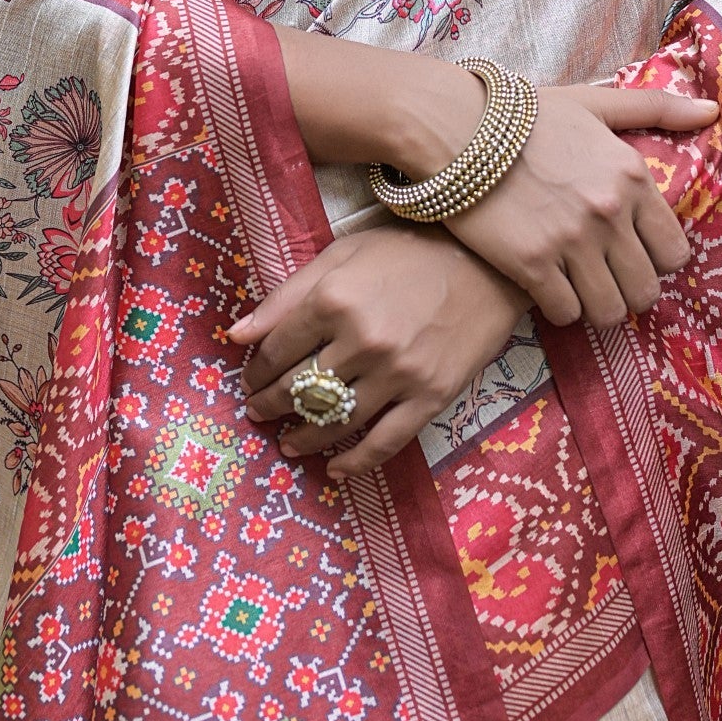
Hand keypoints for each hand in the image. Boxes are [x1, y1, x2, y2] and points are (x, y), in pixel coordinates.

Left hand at [228, 227, 527, 478]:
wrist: (486, 265)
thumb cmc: (408, 252)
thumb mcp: (343, 255)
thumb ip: (287, 295)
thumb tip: (235, 335)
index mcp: (334, 299)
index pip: (277, 349)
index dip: (256, 369)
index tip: (250, 378)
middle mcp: (362, 340)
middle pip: (299, 389)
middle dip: (270, 404)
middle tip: (258, 412)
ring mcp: (397, 373)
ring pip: (335, 421)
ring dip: (304, 438)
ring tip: (288, 442)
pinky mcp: (429, 397)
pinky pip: (383, 442)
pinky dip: (355, 462)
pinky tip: (335, 468)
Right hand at [443, 74, 717, 331]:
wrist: (456, 127)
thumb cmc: (527, 115)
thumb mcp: (595, 104)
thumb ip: (656, 108)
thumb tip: (712, 110)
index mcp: (633, 175)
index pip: (675, 251)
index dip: (655, 258)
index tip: (632, 251)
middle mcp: (610, 211)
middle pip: (646, 289)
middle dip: (628, 288)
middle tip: (605, 277)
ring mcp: (571, 241)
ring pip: (610, 310)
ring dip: (598, 306)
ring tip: (580, 289)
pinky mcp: (532, 264)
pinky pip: (566, 314)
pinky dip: (560, 308)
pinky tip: (548, 287)